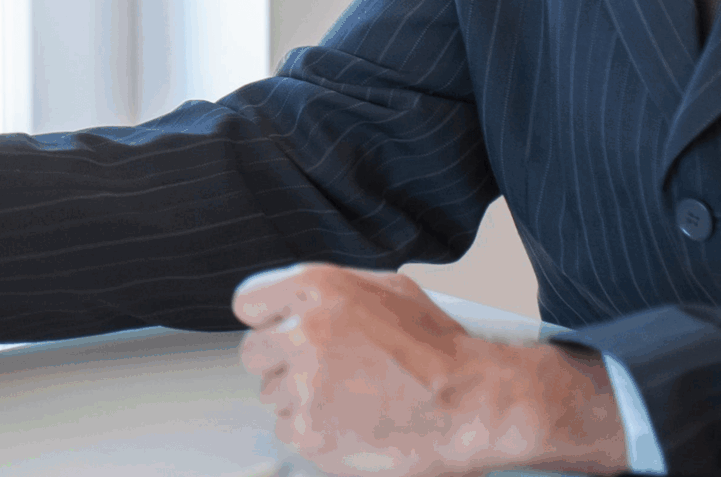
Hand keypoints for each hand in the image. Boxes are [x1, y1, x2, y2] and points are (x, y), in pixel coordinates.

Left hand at [232, 264, 625, 476]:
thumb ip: (331, 292)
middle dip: (281, 361)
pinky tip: (350, 422)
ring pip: (271, 395)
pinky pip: (288, 431)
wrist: (471, 404)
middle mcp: (303, 332)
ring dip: (299, 398)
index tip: (279, 330)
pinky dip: (313, 431)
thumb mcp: (388, 289)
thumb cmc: (440, 349)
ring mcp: (304, 386)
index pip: (249, 302)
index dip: (268, 319)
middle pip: (254, 352)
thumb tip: (297, 300)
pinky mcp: (310, 433)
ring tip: (349, 398)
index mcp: (317, 288)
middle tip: (322, 369)